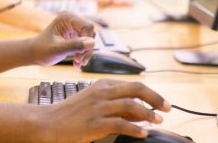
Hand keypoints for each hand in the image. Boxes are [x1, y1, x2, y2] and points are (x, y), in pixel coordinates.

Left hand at [30, 12, 94, 66]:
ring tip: (78, 64)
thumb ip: (74, 45)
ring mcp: (74, 27)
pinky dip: (83, 54)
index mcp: (66, 17)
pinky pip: (86, 44)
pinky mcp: (75, 35)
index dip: (88, 41)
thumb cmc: (42, 50)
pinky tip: (76, 63)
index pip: (87, 26)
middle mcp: (71, 19)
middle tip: (80, 62)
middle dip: (87, 49)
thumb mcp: (57, 50)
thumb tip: (92, 42)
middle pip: (90, 33)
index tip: (81, 55)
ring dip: (85, 53)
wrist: (35, 54)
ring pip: (90, 40)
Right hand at [39, 79, 170, 141]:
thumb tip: (138, 109)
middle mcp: (101, 93)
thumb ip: (113, 101)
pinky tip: (142, 133)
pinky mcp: (95, 123)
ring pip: (130, 106)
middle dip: (155, 98)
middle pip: (135, 89)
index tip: (161, 102)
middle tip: (167, 108)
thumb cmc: (71, 112)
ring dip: (148, 114)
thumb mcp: (92, 100)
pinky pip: (121, 124)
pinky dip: (135, 128)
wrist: (49, 122)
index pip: (132, 84)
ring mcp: (98, 107)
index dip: (151, 93)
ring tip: (157, 121)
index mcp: (101, 84)